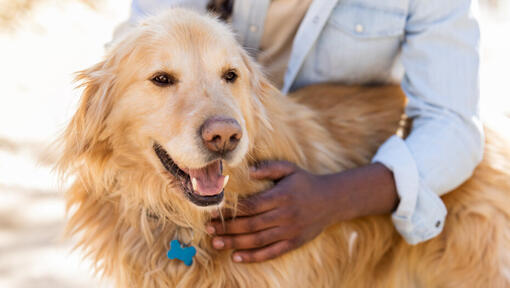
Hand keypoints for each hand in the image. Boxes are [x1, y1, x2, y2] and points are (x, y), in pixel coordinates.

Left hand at [206, 161, 397, 262]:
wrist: (332, 200)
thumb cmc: (305, 182)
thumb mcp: (289, 169)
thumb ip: (268, 168)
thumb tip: (247, 172)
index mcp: (281, 196)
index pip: (251, 206)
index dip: (231, 211)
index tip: (215, 212)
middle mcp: (284, 215)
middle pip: (250, 225)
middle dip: (227, 228)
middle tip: (208, 230)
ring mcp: (290, 231)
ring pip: (257, 241)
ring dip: (235, 243)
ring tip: (216, 243)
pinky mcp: (294, 243)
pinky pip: (271, 253)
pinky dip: (253, 257)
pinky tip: (237, 257)